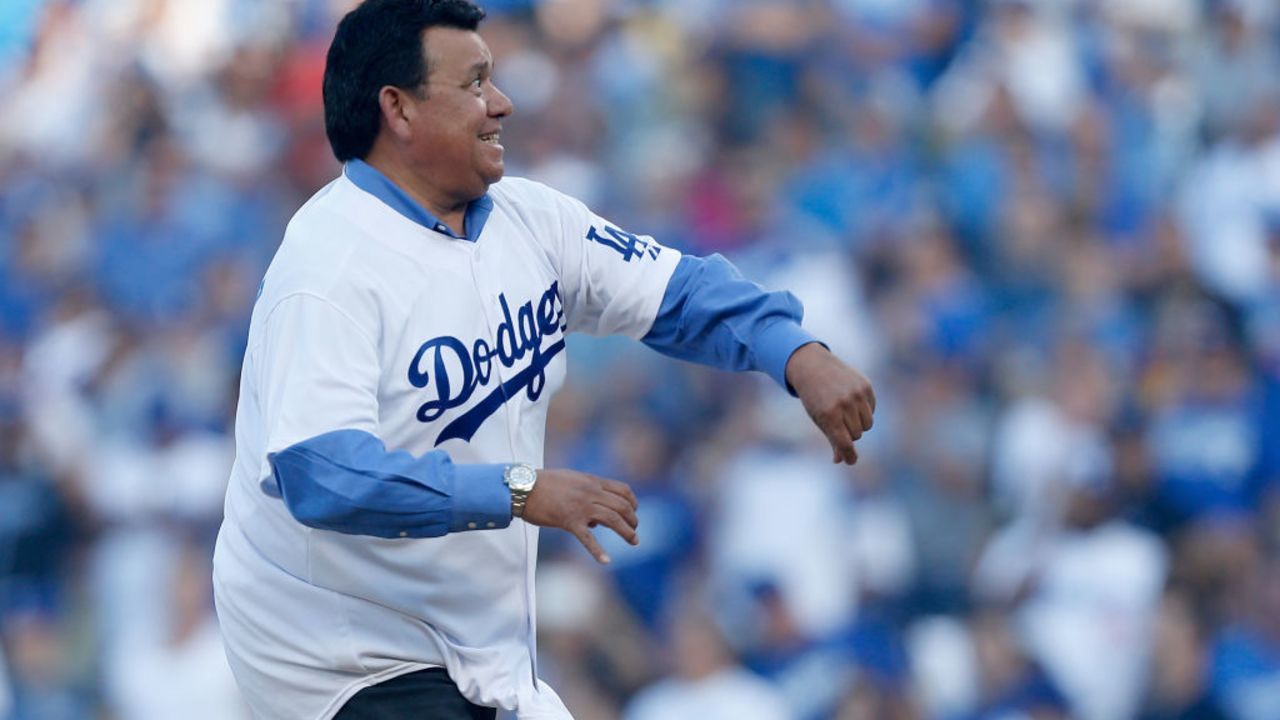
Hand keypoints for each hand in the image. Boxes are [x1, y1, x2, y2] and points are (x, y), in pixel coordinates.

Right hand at [521, 469, 638, 563]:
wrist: (523, 487)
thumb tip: (595, 520)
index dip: (632, 502)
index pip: (622, 490)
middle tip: (634, 531)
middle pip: (622, 506)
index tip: (633, 512)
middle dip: (632, 520)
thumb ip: (586, 494)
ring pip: (613, 520)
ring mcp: (581, 507)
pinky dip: (598, 551)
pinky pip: (587, 538)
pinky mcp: (569, 521)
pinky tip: (606, 561)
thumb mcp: (570, 481)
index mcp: (591, 482)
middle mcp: (590, 493)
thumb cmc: (543, 484)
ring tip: (634, 541)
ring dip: (627, 532)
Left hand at [785, 342, 875, 464]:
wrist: (813, 367)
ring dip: (859, 424)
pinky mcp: (866, 386)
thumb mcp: (818, 418)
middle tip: (838, 422)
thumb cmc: (814, 398)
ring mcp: (856, 394)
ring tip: (846, 413)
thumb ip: (832, 440)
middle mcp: (844, 404)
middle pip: (857, 435)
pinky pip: (871, 410)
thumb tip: (841, 461)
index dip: (849, 456)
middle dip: (849, 433)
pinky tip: (852, 400)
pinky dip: (864, 410)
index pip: (845, 443)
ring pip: (867, 424)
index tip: (851, 461)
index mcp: (828, 415)